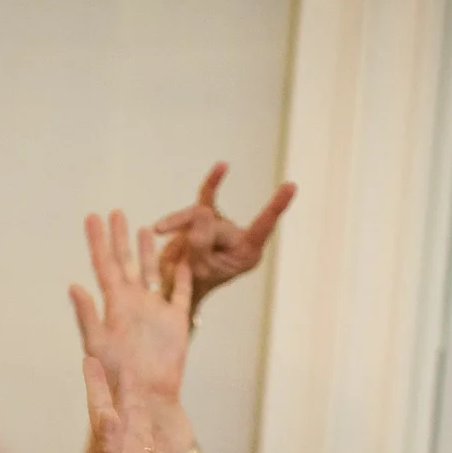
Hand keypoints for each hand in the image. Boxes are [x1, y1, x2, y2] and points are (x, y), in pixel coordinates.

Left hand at [69, 209, 190, 402]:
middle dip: (119, 238)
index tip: (92, 216)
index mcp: (114, 305)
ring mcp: (155, 312)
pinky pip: (181, 293)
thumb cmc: (116, 379)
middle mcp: (134, 304)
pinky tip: (184, 258)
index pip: (104, 266)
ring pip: (153, 273)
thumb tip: (74, 286)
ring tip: (144, 228)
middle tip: (115, 211)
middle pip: (126, 263)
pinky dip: (183, 275)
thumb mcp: (98, 346)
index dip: (97, 241)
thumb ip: (87, 316)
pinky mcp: (177, 323)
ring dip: (149, 252)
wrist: (144, 400)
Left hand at [76, 355, 178, 452]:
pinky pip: (155, 442)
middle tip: (112, 348)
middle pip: (121, 407)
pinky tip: (151, 408)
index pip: (101, 410)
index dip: (96, 384)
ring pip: (139, 420)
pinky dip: (153, 422)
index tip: (90, 356)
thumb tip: (108, 417)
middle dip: (116, 378)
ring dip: (135, 394)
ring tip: (132, 367)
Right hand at [151, 163, 293, 311]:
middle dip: (195, 238)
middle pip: (218, 225)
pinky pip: (208, 196)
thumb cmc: (190, 283)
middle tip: (183, 256)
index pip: (263, 227)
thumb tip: (203, 210)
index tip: (291, 187)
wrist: (175, 286)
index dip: (276, 207)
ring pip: (202, 213)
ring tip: (161, 229)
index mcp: (246, 255)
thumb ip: (201, 241)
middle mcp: (239, 238)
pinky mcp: (208, 217)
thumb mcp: (197, 268)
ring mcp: (223, 227)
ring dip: (180, 221)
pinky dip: (212, 184)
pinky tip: (223, 166)